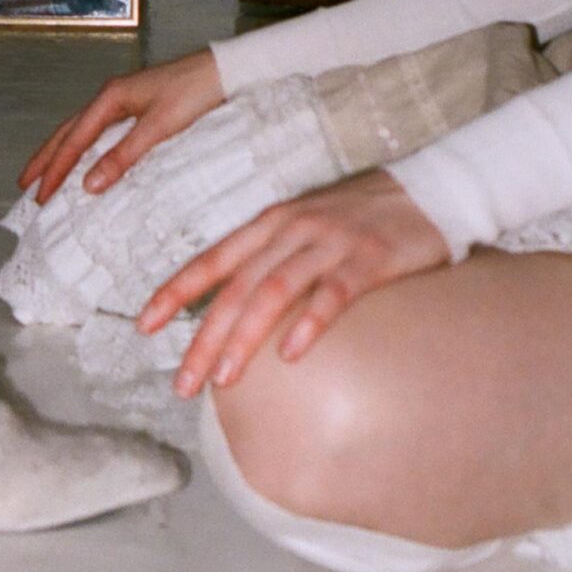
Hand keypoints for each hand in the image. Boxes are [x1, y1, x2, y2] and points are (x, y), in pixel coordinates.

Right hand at [20, 48, 224, 203]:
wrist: (226, 72)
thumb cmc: (195, 93)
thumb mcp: (159, 127)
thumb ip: (124, 156)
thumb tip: (89, 184)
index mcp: (111, 97)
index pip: (74, 139)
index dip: (55, 168)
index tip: (40, 194)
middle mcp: (112, 97)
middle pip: (69, 131)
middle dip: (47, 158)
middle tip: (25, 184)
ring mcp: (125, 101)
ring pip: (83, 130)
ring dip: (63, 152)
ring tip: (46, 174)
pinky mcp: (140, 107)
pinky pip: (102, 131)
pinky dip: (86, 148)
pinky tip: (87, 161)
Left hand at [139, 169, 450, 398]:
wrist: (428, 189)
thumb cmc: (360, 215)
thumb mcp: (304, 226)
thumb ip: (270, 258)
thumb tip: (231, 304)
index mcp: (270, 222)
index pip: (213, 259)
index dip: (176, 291)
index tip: (144, 325)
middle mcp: (292, 230)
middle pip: (236, 287)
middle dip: (204, 337)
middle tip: (182, 382)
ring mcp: (329, 243)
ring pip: (274, 292)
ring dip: (245, 338)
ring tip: (224, 379)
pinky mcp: (369, 259)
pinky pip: (332, 294)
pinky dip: (308, 323)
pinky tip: (291, 355)